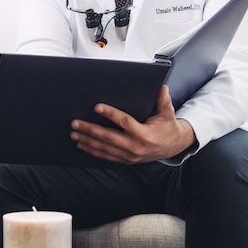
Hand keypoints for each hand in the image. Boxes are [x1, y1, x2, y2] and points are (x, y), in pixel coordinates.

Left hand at [71, 87, 194, 164]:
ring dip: (87, 141)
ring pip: (104, 149)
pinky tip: (82, 144)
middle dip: (90, 130)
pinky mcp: (126, 160)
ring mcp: (130, 156)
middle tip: (76, 122)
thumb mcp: (168, 113)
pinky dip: (93, 150)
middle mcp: (136, 147)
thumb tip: (162, 87)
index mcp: (145, 134)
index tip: (97, 107)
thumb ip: (163, 100)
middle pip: (109, 137)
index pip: (124, 122)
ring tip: (74, 133)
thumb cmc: (167, 127)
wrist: (172, 147)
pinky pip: (106, 156)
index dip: (110, 114)